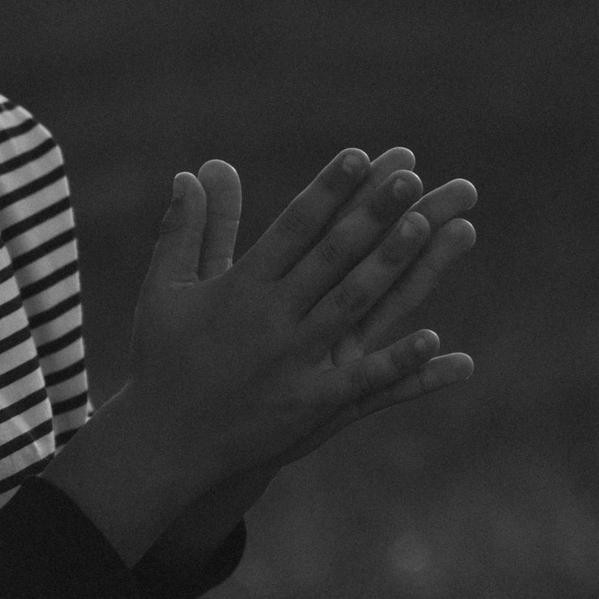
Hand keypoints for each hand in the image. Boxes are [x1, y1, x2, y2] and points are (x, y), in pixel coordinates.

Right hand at [133, 149, 479, 574]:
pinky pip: (361, 380)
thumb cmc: (164, 360)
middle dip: (371, 212)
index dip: (328, 190)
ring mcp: (293, 361)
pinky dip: (397, 361)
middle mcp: (270, 318)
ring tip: (424, 224)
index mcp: (240, 287)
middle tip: (409, 174)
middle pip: (331, 256)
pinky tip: (435, 339)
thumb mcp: (166, 288)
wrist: (163, 444)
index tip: (360, 153)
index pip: (294, 227)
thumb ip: (190, 227)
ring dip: (388, 265)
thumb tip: (197, 169)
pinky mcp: (309, 405)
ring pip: (351, 304)